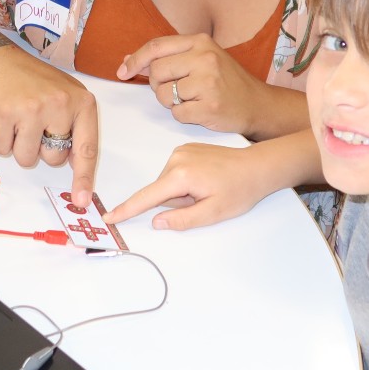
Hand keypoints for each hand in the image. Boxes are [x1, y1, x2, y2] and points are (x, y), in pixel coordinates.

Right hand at [0, 45, 98, 205]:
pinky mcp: (3, 114)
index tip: (82, 201)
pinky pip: (2, 150)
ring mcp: (31, 108)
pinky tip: (5, 118)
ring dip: (20, 146)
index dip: (84, 178)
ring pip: (26, 159)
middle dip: (42, 148)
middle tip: (36, 122)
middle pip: (53, 159)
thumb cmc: (35, 83)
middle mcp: (60, 104)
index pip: (87, 149)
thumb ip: (77, 128)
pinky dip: (1, 140)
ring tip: (19, 119)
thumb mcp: (67, 97)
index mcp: (82, 102)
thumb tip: (78, 167)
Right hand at [104, 130, 324, 231]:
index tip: (110, 217)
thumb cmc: (239, 191)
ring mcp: (181, 151)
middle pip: (160, 191)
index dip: (127, 209)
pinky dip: (186, 182)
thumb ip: (182, 219)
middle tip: (204, 201)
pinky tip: (207, 181)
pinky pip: (176, 172)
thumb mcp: (213, 213)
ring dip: (182, 193)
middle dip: (176, 202)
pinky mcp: (188, 149)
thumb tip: (156, 221)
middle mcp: (176, 158)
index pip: (147, 197)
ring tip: (208, 190)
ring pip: (168, 183)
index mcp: (180, 175)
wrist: (258, 167)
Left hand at [117, 33, 302, 138]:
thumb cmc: (226, 81)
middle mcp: (204, 58)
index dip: (136, 60)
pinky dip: (183, 116)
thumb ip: (168, 57)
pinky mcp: (209, 106)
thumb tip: (128, 61)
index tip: (123, 71)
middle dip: (159, 86)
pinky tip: (199, 110)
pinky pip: (177, 113)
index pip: (156, 47)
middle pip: (157, 72)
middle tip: (176, 90)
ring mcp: (208, 82)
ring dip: (171, 102)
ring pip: (164, 95)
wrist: (258, 104)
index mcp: (200, 42)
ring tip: (192, 99)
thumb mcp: (201, 59)